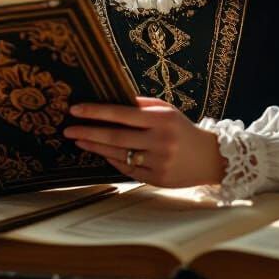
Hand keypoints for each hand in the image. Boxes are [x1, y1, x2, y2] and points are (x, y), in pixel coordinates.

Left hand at [63, 96, 226, 188]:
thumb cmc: (183, 129)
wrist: (210, 158)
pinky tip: (101, 151)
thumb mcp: (167, 111)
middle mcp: (160, 141)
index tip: (75, 109)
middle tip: (67, 128)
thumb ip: (142, 105)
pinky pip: (128, 169)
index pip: (122, 113)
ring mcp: (158, 162)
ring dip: (95, 146)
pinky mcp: (157, 179)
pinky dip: (112, 160)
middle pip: (115, 137)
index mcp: (161, 120)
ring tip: (78, 139)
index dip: (96, 112)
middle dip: (88, 131)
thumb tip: (112, 99)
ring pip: (118, 154)